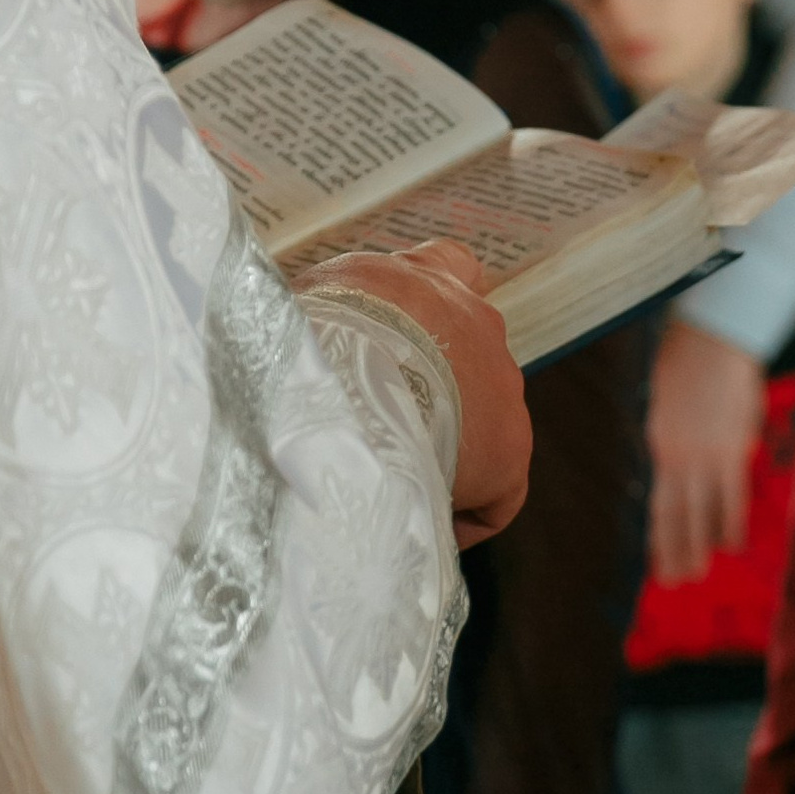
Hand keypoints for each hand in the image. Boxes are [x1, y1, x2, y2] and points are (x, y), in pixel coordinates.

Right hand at [299, 239, 531, 546]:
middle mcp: (475, 320)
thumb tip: (285, 339)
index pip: (451, 268)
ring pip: (482, 424)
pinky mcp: (509, 447)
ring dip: (444, 451)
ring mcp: (501, 382)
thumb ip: (319, 314)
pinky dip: (465, 510)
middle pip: (468, 356)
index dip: (438, 302)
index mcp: (423, 278)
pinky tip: (423, 525)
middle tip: (381, 432)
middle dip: (432, 393)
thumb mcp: (306, 304)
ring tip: (392, 487)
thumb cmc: (306, 338)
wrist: (343, 378)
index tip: (408, 339)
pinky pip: (499, 491)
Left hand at [648, 316, 766, 586]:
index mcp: (660, 445)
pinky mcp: (732, 449)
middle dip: (675, 551)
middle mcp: (677, 457)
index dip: (660, 536)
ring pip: (700, 512)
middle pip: (674, 515)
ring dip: (699, 546)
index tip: (660, 562)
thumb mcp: (669, 404)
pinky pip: (731, 496)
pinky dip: (730, 523)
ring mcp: (704, 456)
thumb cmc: (689, 363)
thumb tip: (682, 467)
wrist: (713, 339)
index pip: (660, 503)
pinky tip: (731, 546)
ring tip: (698, 573)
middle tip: (676, 582)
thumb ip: (675, 439)